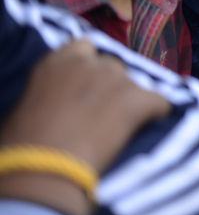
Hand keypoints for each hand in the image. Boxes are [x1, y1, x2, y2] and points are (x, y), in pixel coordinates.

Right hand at [0, 40, 171, 214]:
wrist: (42, 168)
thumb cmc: (22, 145)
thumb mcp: (25, 107)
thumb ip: (48, 91)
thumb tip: (54, 100)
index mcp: (56, 61)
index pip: (85, 47)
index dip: (90, 66)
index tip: (89, 84)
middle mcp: (87, 63)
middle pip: (112, 66)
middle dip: (110, 85)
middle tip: (104, 111)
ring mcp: (114, 79)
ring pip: (135, 83)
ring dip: (130, 99)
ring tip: (121, 125)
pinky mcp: (136, 98)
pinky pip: (159, 102)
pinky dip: (156, 113)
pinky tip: (148, 126)